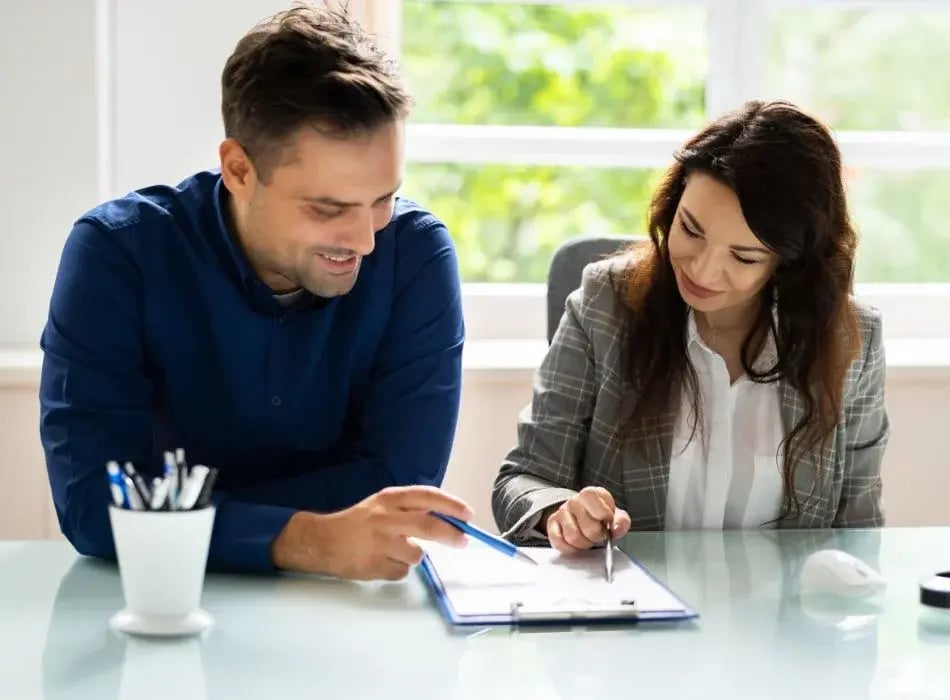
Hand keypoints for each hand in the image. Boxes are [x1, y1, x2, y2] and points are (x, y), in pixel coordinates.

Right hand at [270, 485, 473, 579]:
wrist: (321, 541)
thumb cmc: (357, 522)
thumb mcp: (382, 505)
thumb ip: (410, 509)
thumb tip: (448, 519)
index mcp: (389, 499)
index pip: (427, 497)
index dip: (451, 505)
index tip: (467, 514)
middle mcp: (385, 518)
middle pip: (429, 526)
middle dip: (451, 535)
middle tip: (462, 541)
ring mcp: (380, 543)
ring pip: (417, 554)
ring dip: (412, 556)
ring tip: (394, 551)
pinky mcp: (375, 565)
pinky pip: (401, 571)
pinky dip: (397, 569)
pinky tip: (381, 561)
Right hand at [544, 486, 630, 553]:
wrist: (584, 518)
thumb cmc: (601, 518)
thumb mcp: (616, 517)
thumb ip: (621, 521)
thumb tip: (615, 528)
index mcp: (591, 494)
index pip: (599, 507)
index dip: (605, 518)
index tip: (607, 523)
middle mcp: (575, 500)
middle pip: (589, 527)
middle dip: (596, 537)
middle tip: (598, 535)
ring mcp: (562, 511)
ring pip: (573, 536)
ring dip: (583, 543)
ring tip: (586, 539)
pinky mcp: (552, 523)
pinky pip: (558, 541)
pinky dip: (569, 548)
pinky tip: (575, 543)